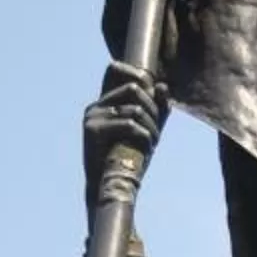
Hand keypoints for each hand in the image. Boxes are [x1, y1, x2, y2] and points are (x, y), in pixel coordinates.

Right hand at [83, 61, 167, 216]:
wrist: (107, 187)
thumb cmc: (126, 159)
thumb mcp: (144, 131)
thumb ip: (155, 110)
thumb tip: (163, 86)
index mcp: (104, 103)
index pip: (114, 69)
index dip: (135, 73)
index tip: (152, 91)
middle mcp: (95, 106)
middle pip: (133, 89)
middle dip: (153, 108)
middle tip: (157, 130)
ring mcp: (92, 117)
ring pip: (134, 108)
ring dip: (151, 126)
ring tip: (153, 142)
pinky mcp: (93, 130)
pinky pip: (129, 124)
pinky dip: (144, 135)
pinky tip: (147, 147)